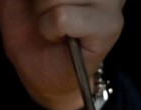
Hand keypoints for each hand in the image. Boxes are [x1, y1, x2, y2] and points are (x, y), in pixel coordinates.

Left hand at [0, 0, 122, 109]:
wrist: (38, 71)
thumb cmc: (29, 26)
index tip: (41, 4)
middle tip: (44, 11)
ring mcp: (111, 1)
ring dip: (43, 11)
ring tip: (51, 22)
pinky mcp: (110, 26)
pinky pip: (61, 17)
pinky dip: (49, 30)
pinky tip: (58, 36)